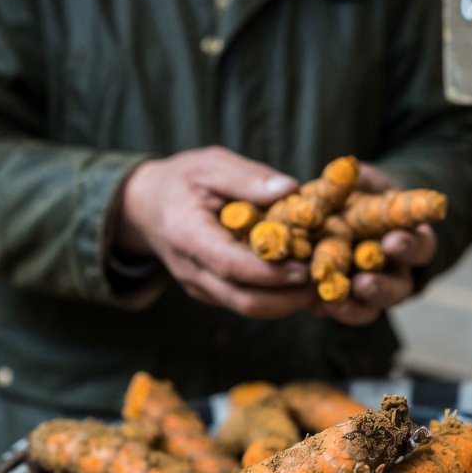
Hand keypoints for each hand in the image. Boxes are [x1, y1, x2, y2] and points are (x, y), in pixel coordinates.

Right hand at [114, 148, 315, 318]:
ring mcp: (200, 287)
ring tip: (320, 281)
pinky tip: (300, 280)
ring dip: (287, 301)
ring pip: (248, 308)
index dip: (270, 271)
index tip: (306, 266)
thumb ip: (247, 177)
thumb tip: (290, 189)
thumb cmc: (182, 181)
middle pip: (244, 300)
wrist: (147, 208)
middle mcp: (191, 270)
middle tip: (324, 281)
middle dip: (288, 297)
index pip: (230, 264)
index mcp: (187, 234)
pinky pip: (246, 302)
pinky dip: (276, 296)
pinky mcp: (212, 293)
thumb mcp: (210, 164)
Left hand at [315, 161, 437, 325]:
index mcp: (409, 237)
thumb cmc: (359, 193)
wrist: (340, 213)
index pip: (419, 246)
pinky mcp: (346, 299)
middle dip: (382, 287)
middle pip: (399, 287)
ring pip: (371, 306)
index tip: (392, 242)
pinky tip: (315, 307)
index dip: (409, 247)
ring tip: (334, 301)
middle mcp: (396, 270)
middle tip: (363, 283)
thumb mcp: (361, 180)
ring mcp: (372, 288)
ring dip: (355, 305)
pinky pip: (342, 310)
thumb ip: (359, 179)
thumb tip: (349, 170)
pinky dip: (329, 309)